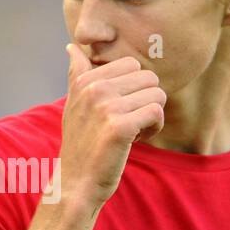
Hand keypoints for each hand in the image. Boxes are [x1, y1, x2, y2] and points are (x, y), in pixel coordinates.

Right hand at [58, 43, 165, 211]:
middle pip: (148, 77)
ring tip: (132, 131)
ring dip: (151, 116)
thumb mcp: (73, 105)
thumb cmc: (80, 144)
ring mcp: (107, 107)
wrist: (76, 183)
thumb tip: (72, 46)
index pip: (132, 64)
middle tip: (129, 121)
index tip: (118, 108)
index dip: (133, 88)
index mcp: (85, 79)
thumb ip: (77, 74)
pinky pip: (156, 112)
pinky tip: (137, 140)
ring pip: (157, 94)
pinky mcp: (120, 127)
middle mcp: (94, 89)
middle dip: (146, 100)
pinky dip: (154, 128)